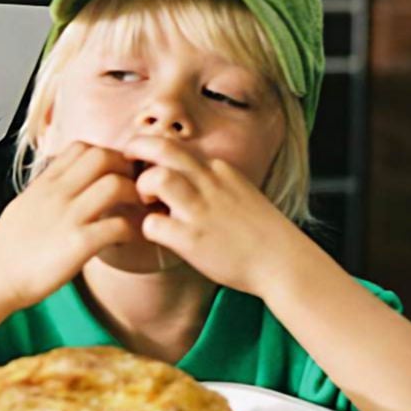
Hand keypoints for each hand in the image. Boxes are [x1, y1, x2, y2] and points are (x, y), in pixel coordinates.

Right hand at [0, 143, 140, 309]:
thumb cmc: (8, 249)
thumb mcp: (24, 206)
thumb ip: (48, 190)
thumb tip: (65, 182)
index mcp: (44, 184)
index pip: (82, 147)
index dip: (106, 155)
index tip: (113, 174)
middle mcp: (57, 194)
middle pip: (104, 156)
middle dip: (126, 169)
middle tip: (132, 189)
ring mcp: (68, 217)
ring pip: (116, 185)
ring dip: (134, 196)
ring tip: (135, 212)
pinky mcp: (78, 244)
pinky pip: (119, 225)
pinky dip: (132, 230)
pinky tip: (128, 239)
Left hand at [121, 135, 314, 298]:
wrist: (284, 262)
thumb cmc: (261, 233)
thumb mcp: (241, 193)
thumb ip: (213, 184)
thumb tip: (186, 181)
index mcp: (220, 169)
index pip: (178, 148)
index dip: (156, 155)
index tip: (149, 166)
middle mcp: (209, 183)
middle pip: (163, 148)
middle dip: (137, 148)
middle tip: (126, 161)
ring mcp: (200, 210)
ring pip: (156, 178)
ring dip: (143, 188)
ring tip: (148, 203)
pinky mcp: (192, 239)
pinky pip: (152, 224)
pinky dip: (147, 228)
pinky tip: (159, 235)